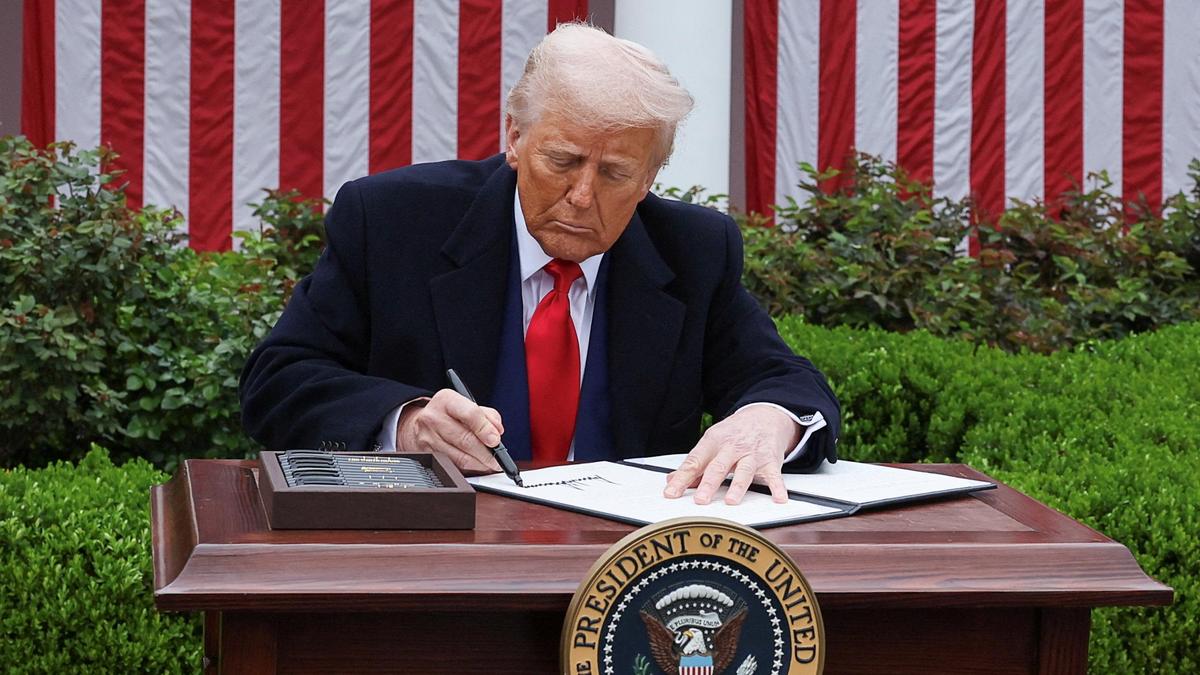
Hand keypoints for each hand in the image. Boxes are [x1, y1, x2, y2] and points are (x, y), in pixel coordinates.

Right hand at [396, 389, 503, 473]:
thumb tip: (497, 432)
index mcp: (447, 400)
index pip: (470, 414)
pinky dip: (470, 469)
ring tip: (491, 465)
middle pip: (466, 440)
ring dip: (480, 464)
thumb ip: (487, 415)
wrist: (418, 423)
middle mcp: (434, 418)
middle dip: (486, 453)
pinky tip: (478, 467)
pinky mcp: (427, 454)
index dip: (485, 429)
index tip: (496, 440)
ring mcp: (428, 438)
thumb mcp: (466, 405)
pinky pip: (454, 466)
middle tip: (498, 460)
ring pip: (460, 457)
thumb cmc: (448, 414)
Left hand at [662, 406, 799, 504]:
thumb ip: (695, 464)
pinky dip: (777, 487)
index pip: (694, 461)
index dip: (682, 478)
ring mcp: (752, 454)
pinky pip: (774, 475)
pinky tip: (779, 498)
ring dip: (737, 486)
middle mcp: (732, 447)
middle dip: (709, 483)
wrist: (763, 416)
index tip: (671, 492)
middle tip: (701, 500)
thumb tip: (672, 480)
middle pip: (718, 466)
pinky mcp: (770, 461)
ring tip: (731, 501)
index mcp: (713, 442)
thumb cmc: (734, 434)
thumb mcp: (711, 443)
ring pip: (744, 471)